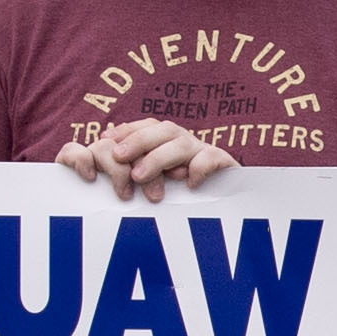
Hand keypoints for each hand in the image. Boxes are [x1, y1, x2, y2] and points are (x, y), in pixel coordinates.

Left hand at [59, 115, 232, 196]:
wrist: (232, 210)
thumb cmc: (186, 202)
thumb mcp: (159, 187)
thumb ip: (140, 176)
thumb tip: (109, 167)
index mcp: (172, 143)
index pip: (148, 126)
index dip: (127, 129)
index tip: (104, 139)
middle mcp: (188, 144)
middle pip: (163, 130)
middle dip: (138, 141)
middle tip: (117, 156)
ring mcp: (207, 153)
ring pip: (182, 144)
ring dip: (159, 157)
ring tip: (139, 176)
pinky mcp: (226, 167)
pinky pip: (211, 158)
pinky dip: (198, 168)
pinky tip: (188, 184)